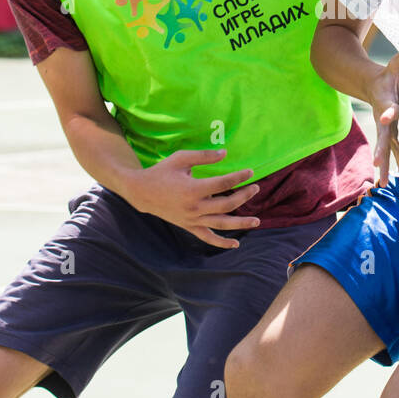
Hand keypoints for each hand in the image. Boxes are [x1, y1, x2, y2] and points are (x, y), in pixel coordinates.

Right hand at [124, 149, 260, 248]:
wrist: (142, 192)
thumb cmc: (162, 172)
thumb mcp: (181, 158)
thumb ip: (203, 156)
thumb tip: (225, 153)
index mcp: (192, 188)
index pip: (223, 184)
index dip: (239, 177)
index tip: (250, 172)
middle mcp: (194, 207)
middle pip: (226, 204)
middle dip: (244, 196)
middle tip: (256, 188)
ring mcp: (192, 219)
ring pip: (221, 224)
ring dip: (241, 223)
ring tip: (257, 221)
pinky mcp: (189, 226)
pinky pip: (207, 237)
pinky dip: (222, 243)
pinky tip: (236, 244)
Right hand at [368, 33, 398, 186]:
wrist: (372, 86)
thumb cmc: (387, 75)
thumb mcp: (396, 63)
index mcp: (385, 102)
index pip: (387, 108)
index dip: (387, 113)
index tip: (387, 119)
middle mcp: (384, 119)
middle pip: (382, 137)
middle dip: (380, 152)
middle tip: (378, 166)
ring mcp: (386, 129)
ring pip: (387, 150)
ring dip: (387, 167)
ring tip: (385, 185)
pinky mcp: (391, 134)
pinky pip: (395, 152)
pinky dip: (398, 166)